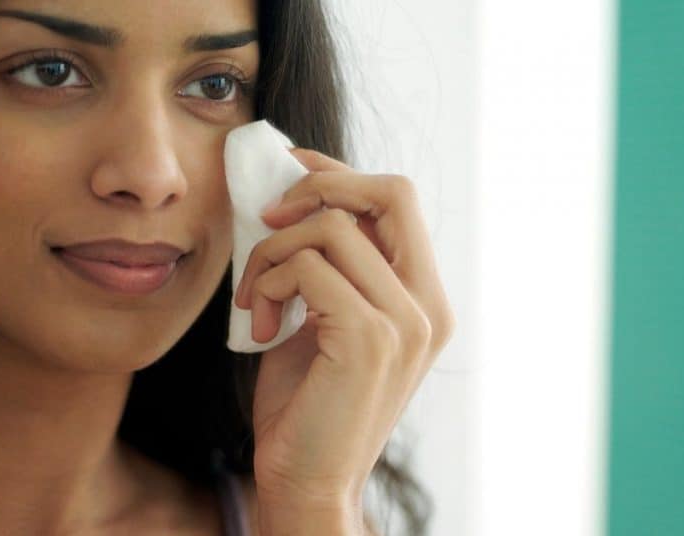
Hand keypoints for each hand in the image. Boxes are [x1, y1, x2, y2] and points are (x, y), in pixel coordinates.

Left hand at [233, 148, 455, 530]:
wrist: (306, 481)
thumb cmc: (306, 404)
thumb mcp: (320, 321)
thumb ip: (324, 267)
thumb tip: (288, 200)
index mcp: (422, 297)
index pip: (398, 199)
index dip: (341, 172)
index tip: (290, 169)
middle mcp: (427, 305)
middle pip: (390, 191)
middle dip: (318, 185)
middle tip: (268, 218)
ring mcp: (405, 320)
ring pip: (332, 227)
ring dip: (272, 253)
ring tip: (256, 300)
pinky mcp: (370, 337)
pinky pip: (307, 267)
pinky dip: (269, 283)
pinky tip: (260, 325)